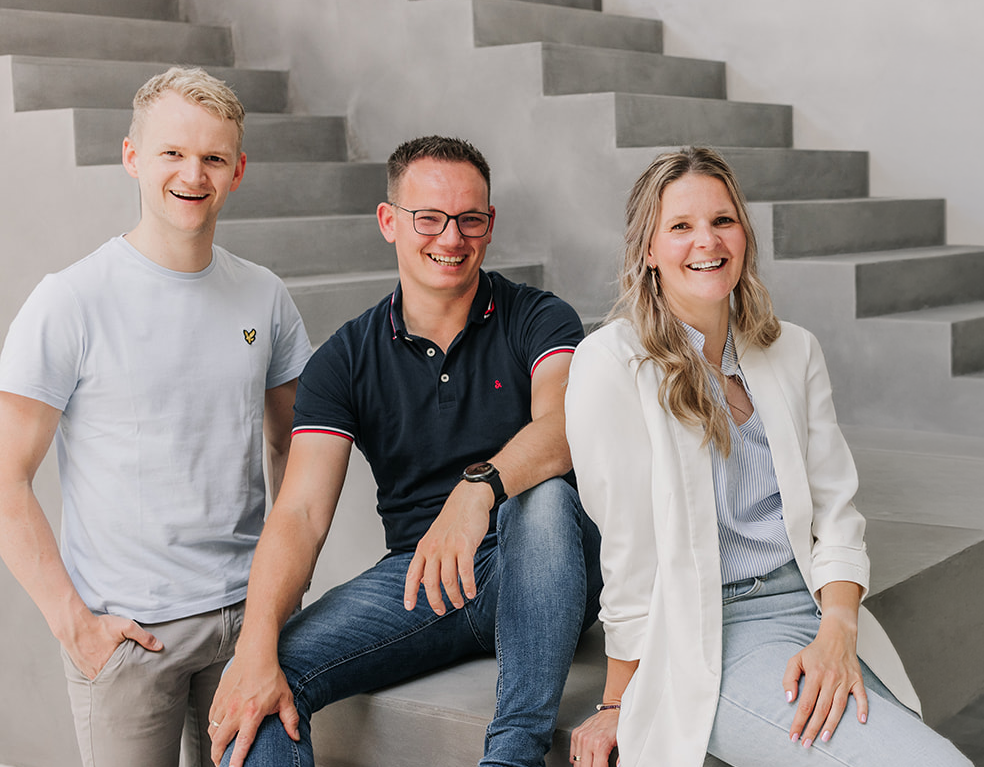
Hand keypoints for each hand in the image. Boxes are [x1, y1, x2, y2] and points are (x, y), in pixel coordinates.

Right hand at [63, 611, 161, 679]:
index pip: (127, 677)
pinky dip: (100, 674)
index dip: (134, 679)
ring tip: (120, 677)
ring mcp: (89, 672)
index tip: (141, 680)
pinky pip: (93, 675)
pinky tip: (105, 670)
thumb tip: (160, 646)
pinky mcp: (81, 668)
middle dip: (123, 682)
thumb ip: (143, 637)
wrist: (74, 625)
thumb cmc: (101, 626)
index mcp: (112, 665)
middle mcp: (99, 672)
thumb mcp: (126, 627)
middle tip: (132, 683)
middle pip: (115, 680)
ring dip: (111, 678)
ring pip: (104, 679)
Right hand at [208, 653, 299, 766]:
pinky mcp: (217, 697)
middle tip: (222, 764)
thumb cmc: (271, 674)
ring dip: (215, 743)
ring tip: (220, 749)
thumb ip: (290, 719)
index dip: (236, 761)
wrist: (255, 653)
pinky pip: (211, 718)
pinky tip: (220, 730)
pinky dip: (213, 727)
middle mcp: (235, 710)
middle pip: (219, 742)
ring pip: (213, 731)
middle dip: (218, 757)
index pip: (242, 744)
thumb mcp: (285, 697)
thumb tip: (296, 736)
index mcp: (252, 713)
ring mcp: (224, 704)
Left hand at [403, 480, 492, 613]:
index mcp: (423, 548)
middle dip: (435, 601)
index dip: (410, 592)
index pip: (412, 574)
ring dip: (454, 596)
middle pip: (430, 583)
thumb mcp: (434, 538)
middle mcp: (433, 549)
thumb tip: (424, 581)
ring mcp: (449, 547)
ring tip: (459, 603)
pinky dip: (467, 586)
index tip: (409, 607)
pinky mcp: (465, 545)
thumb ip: (428, 559)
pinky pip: (465, 572)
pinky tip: (471, 593)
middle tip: (442, 610)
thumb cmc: (453, 520)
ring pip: (448, 580)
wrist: (468, 499)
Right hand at [570, 708, 618, 765]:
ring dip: (584, 764)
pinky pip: (572, 754)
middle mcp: (587, 741)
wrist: (611, 711)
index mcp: (599, 745)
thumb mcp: (623, 742)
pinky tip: (586, 757)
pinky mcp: (575, 734)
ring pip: (576, 763)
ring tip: (593, 762)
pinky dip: (577, 759)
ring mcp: (579, 737)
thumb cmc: (617, 725)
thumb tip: (618, 766)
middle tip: (598, 764)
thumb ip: (620, 758)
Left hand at [783, 611, 866, 747]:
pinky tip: (861, 721)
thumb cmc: (814, 651)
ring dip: (832, 725)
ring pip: (839, 707)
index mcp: (814, 675)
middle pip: (821, 709)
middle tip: (806, 744)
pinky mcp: (858, 680)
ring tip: (824, 739)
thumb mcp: (795, 660)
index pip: (805, 704)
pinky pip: (862, 696)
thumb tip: (790, 699)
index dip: (798, 721)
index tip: (793, 735)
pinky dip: (863, 708)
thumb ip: (789, 679)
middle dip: (812, 729)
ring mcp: (845, 680)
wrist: (837, 636)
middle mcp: (830, 679)